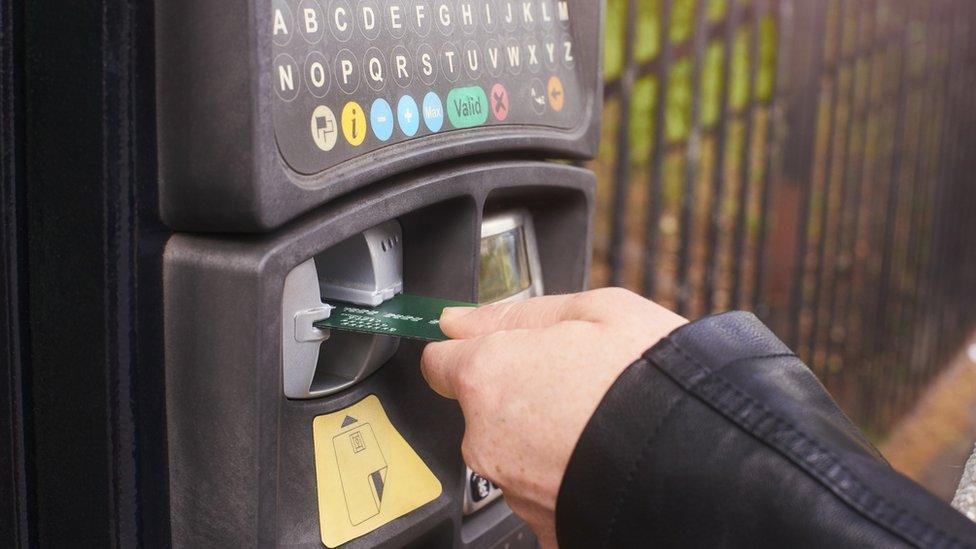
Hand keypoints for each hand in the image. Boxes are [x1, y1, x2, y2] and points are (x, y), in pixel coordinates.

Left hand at [420, 288, 686, 546]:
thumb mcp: (595, 310)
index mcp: (489, 376)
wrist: (704, 464)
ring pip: (514, 450)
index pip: (440, 360)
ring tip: (601, 421)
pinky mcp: (544, 525)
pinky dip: (566, 473)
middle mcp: (487, 439)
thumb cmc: (653, 381)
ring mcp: (514, 488)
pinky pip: (544, 488)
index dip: (470, 349)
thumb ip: (515, 313)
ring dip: (544, 436)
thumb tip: (458, 319)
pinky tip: (604, 456)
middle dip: (519, 392)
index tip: (490, 348)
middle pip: (482, 408)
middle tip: (577, 380)